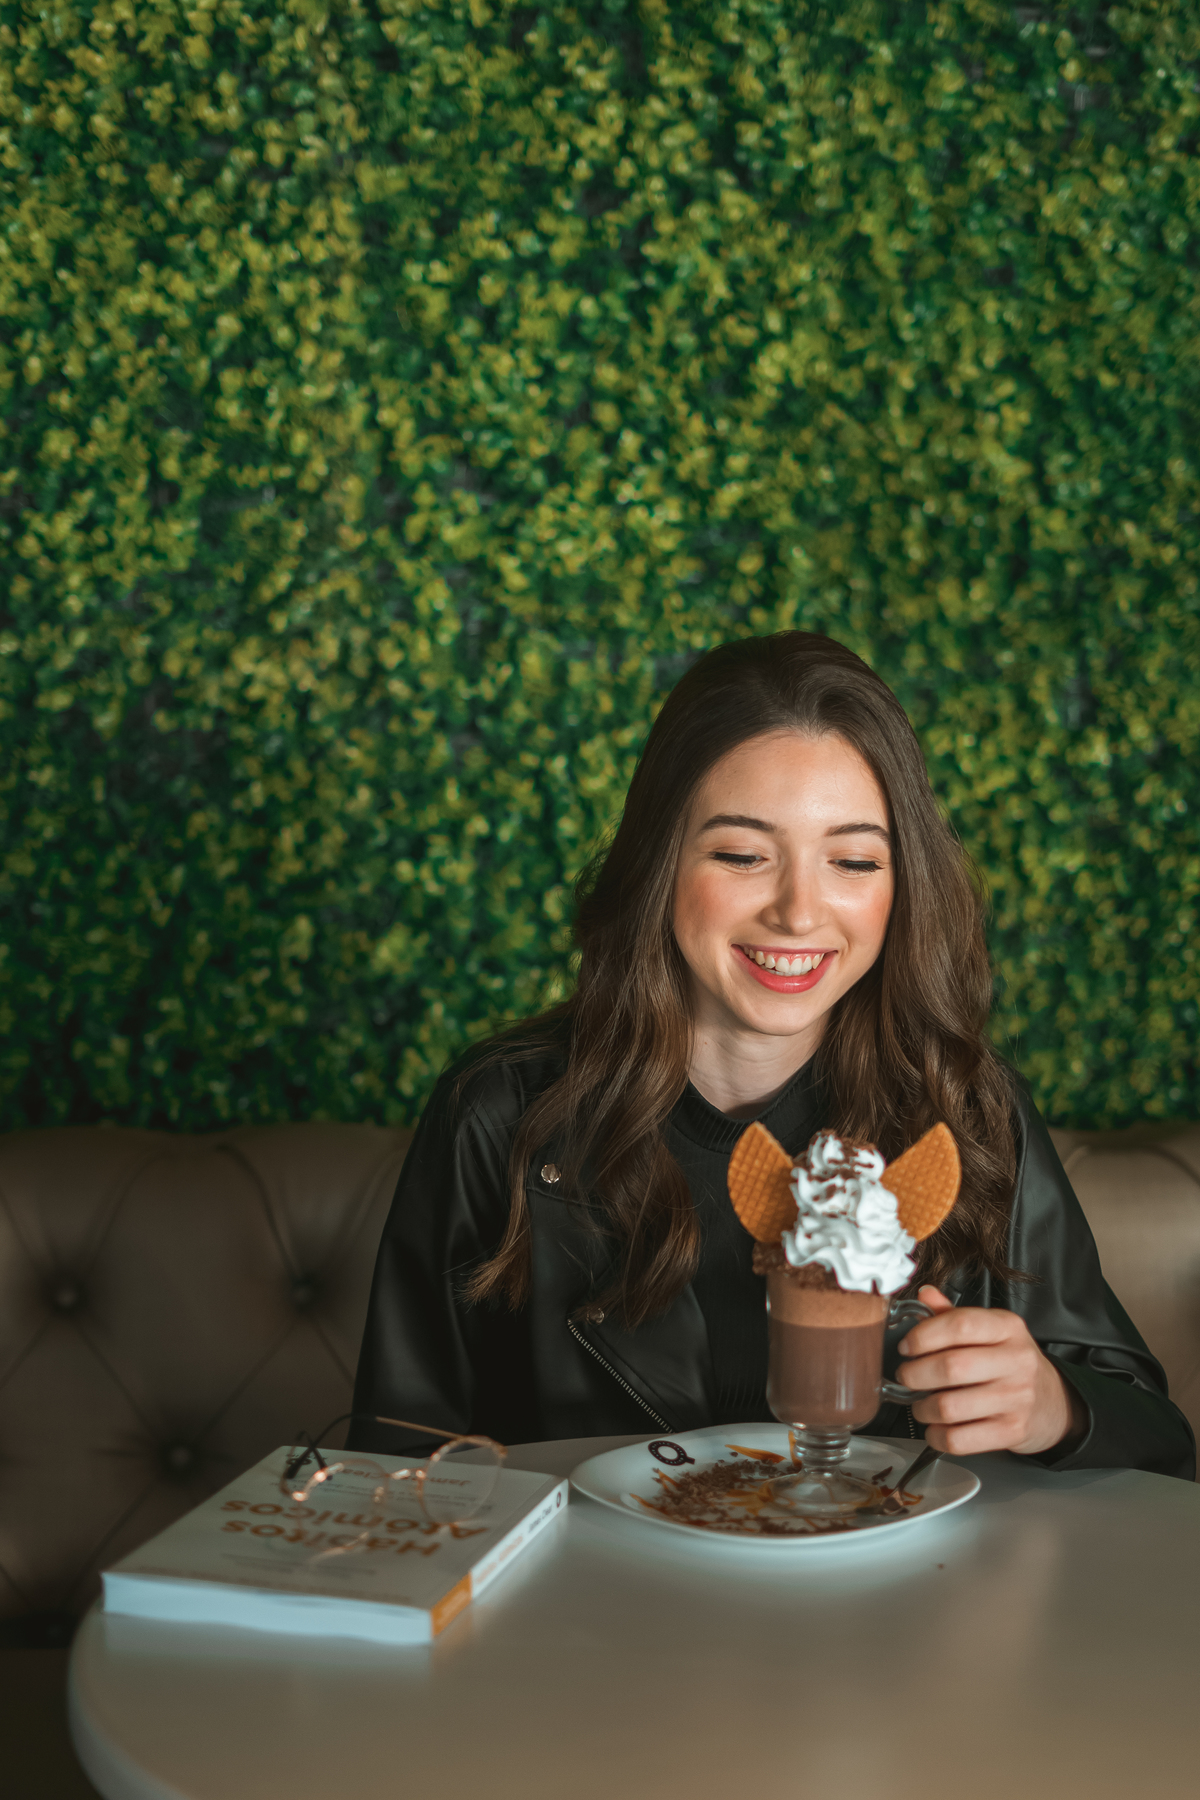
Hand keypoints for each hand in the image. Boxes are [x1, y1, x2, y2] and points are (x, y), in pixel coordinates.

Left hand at [895, 1286, 1085, 1456]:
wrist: (1052, 1402)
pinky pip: (959, 1440)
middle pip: (951, 1367)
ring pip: (949, 1407)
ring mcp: (1016, 1399)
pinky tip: (936, 1426)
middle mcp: (1016, 1361)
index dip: (923, 1335)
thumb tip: (924, 1294)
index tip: (906, 1346)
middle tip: (906, 1376)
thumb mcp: (991, 1331)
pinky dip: (936, 1435)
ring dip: (921, 1408)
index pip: (961, 1325)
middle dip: (914, 1374)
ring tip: (920, 1402)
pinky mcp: (1011, 1432)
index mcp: (1008, 1328)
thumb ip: (954, 1315)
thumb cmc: (1010, 1363)